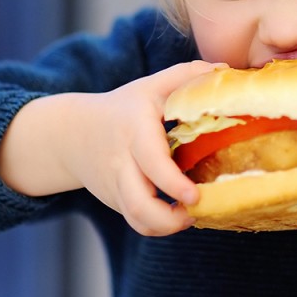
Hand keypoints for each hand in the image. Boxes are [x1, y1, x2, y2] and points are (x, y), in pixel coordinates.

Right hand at [0, 60, 221, 235]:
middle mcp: (122, 163)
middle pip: (139, 204)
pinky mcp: (117, 203)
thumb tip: (224, 70)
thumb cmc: (122, 107)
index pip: (151, 162)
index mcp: (134, 131)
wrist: (72, 134)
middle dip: (170, 219)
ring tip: (192, 215)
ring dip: (168, 226)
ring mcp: (117, 187)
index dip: (173, 183)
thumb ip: (185, 75)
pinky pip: (137, 222)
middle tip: (200, 208)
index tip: (195, 195)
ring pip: (138, 221)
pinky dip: (159, 226)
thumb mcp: (150, 86)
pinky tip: (179, 215)